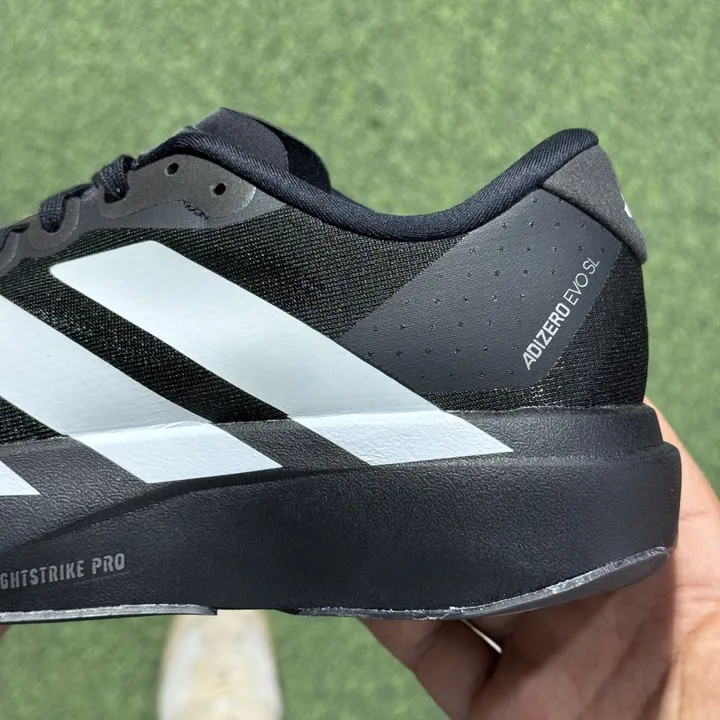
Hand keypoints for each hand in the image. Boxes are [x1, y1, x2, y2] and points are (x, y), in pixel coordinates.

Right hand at [365, 403, 719, 718]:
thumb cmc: (719, 692)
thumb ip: (682, 503)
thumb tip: (642, 412)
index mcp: (662, 566)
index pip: (595, 481)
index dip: (553, 438)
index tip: (503, 396)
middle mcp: (595, 605)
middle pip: (520, 528)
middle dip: (476, 489)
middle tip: (425, 443)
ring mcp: (546, 659)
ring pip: (466, 583)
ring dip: (425, 549)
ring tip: (386, 499)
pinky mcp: (504, 711)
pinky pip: (437, 652)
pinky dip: (398, 618)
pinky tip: (373, 582)